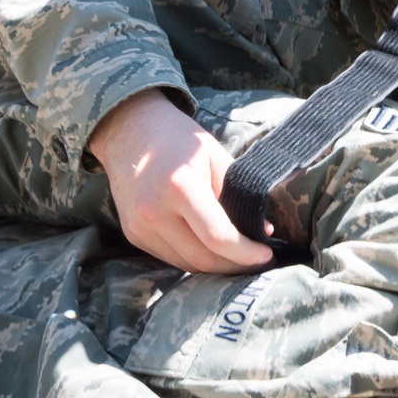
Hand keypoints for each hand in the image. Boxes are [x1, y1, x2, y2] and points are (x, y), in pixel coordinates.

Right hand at [87, 89, 273, 273]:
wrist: (130, 131)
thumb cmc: (181, 140)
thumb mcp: (216, 157)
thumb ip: (239, 194)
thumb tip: (263, 231)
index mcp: (180, 187)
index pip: (217, 237)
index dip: (246, 253)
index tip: (267, 255)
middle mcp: (154, 211)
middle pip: (202, 258)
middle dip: (235, 266)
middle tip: (258, 262)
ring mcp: (139, 226)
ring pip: (186, 264)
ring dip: (215, 267)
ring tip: (239, 258)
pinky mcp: (133, 235)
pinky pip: (170, 257)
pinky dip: (194, 258)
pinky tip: (211, 249)